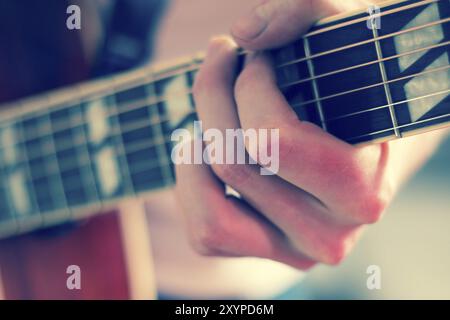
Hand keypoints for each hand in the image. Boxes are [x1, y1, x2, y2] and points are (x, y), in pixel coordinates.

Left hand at [174, 0, 446, 268]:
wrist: (362, 142)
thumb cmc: (353, 89)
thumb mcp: (345, 37)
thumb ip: (304, 13)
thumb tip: (242, 35)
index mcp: (362, 188)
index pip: (273, 141)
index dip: (248, 85)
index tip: (255, 58)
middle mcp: (330, 234)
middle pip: (235, 165)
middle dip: (214, 96)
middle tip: (223, 59)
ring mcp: (294, 250)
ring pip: (210, 212)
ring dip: (195, 147)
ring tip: (209, 111)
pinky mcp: (264, 256)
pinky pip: (204, 233)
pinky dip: (193, 185)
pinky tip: (209, 149)